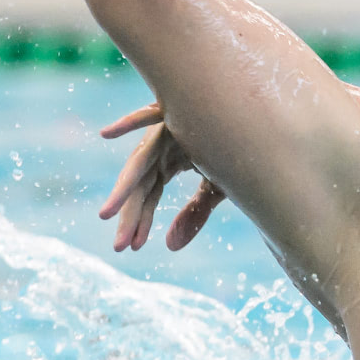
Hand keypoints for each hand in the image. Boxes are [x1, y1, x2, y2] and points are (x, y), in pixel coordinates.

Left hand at [99, 102, 226, 251]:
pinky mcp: (175, 110)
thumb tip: (170, 248)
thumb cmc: (237, 149)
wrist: (253, 114)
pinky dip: (129, 122)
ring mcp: (164, 129)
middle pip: (139, 186)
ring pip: (141, 161)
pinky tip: (107, 133)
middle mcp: (160, 147)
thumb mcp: (217, 189)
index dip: (139, 222)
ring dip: (125, 187)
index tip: (131, 248)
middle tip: (119, 247)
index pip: (147, 197)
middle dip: (129, 216)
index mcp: (167, 163)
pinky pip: (149, 115)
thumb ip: (194, 214)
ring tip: (108, 212)